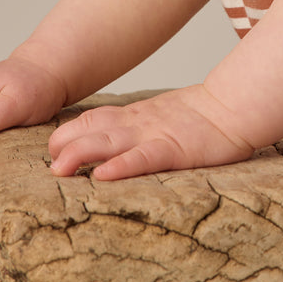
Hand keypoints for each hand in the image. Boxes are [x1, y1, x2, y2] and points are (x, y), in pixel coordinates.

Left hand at [48, 86, 254, 180]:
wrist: (234, 106)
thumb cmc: (199, 118)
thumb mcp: (160, 117)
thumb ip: (136, 127)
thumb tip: (107, 142)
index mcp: (135, 116)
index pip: (92, 119)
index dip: (68, 132)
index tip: (51, 148)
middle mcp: (138, 123)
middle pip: (93, 129)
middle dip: (66, 145)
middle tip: (48, 163)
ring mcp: (155, 135)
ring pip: (111, 142)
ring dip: (82, 154)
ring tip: (58, 169)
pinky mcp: (175, 150)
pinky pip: (143, 158)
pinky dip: (122, 166)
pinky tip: (104, 175)